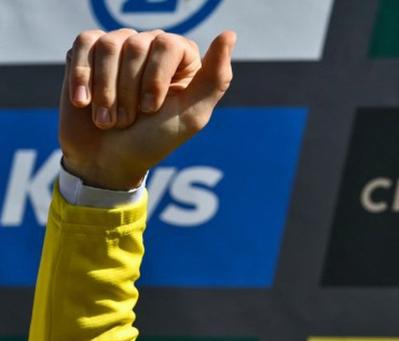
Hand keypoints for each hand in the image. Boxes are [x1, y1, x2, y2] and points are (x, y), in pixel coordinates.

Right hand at [60, 29, 235, 189]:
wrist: (108, 161)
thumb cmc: (154, 141)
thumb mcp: (191, 116)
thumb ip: (215, 79)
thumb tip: (229, 34)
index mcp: (182, 59)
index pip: (168, 45)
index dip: (155, 78)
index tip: (152, 110)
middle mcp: (152, 46)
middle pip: (136, 45)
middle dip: (129, 90)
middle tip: (128, 121)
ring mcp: (119, 48)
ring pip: (108, 45)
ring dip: (106, 91)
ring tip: (108, 119)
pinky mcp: (87, 53)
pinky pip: (83, 45)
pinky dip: (82, 77)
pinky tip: (83, 103)